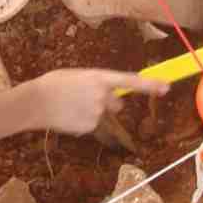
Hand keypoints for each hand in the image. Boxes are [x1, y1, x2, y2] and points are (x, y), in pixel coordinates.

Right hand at [28, 69, 168, 135]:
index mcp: (99, 77)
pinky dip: (84, 121)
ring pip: (104, 114)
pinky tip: (69, 115)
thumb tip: (109, 90)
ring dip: (94, 111)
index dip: (150, 85)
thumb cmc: (54, 84)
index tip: (166, 87)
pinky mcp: (90, 127)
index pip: (131, 81)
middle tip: (85, 97)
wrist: (36, 102)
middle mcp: (102, 96)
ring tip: (72, 105)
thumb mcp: (78, 75)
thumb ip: (97, 82)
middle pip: (117, 102)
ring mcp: (97, 113)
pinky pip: (93, 124)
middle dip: (108, 101)